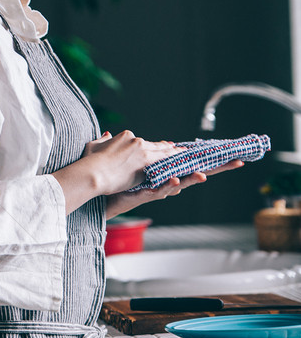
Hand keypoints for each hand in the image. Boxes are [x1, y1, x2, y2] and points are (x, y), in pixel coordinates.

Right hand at [83, 130, 183, 193]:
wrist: (93, 172)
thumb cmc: (90, 162)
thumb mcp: (93, 145)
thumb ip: (102, 139)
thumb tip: (107, 134)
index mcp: (125, 136)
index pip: (142, 141)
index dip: (152, 144)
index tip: (159, 145)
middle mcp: (136, 140)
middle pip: (154, 145)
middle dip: (166, 147)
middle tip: (177, 148)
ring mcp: (142, 150)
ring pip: (162, 152)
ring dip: (175, 153)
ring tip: (185, 154)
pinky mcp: (146, 162)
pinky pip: (165, 161)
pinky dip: (175, 160)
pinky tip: (183, 161)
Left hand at [105, 159, 244, 217]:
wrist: (101, 194)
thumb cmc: (120, 180)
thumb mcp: (141, 162)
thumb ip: (154, 152)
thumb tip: (168, 143)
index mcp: (165, 171)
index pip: (191, 162)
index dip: (210, 159)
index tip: (232, 153)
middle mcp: (165, 181)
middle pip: (193, 173)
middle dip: (213, 169)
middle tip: (235, 163)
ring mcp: (156, 189)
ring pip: (178, 183)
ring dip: (191, 180)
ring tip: (203, 176)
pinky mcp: (145, 195)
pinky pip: (158, 190)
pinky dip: (167, 186)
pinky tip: (175, 180)